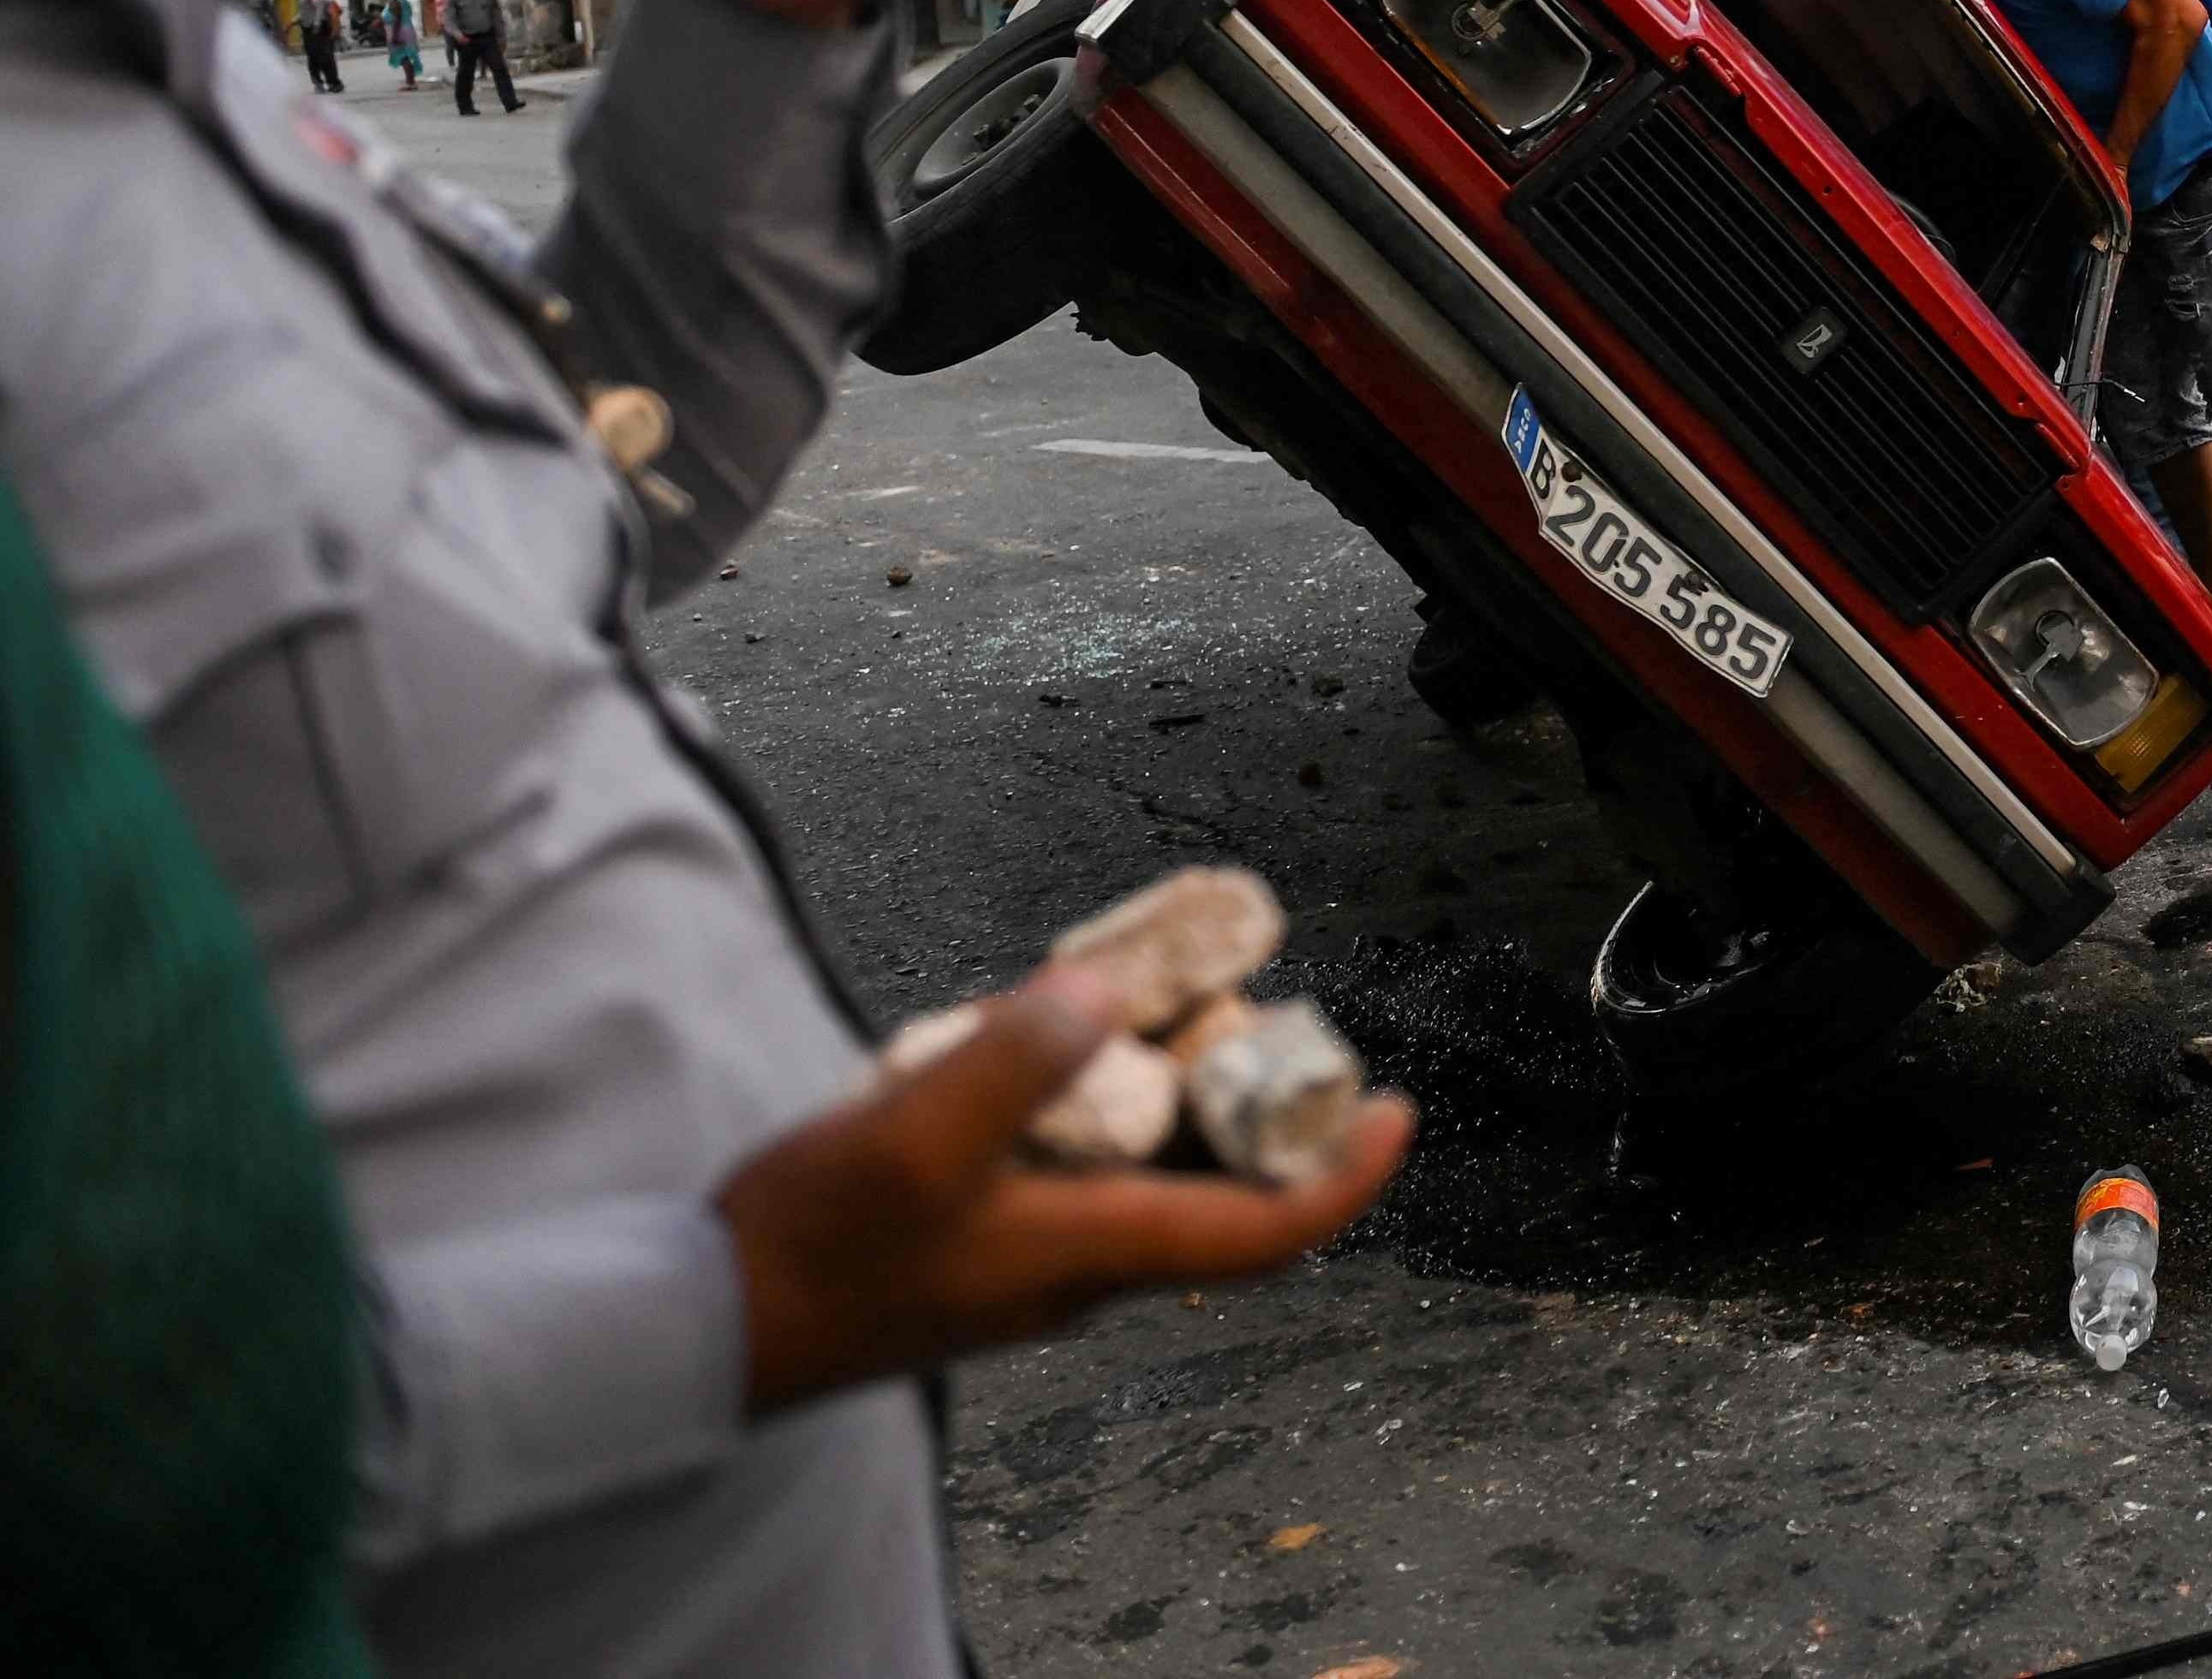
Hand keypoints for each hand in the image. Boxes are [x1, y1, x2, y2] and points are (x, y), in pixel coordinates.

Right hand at [720, 970, 1411, 1413]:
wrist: (705, 1326)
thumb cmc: (811, 1248)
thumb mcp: (912, 1136)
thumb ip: (1015, 1060)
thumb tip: (1108, 995)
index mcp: (1094, 1251)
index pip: (1266, 1232)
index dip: (1344, 1177)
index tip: (1396, 1111)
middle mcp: (1081, 1264)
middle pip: (1215, 1188)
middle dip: (1256, 1102)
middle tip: (1265, 1011)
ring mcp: (1031, 1254)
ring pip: (1144, 1168)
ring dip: (1169, 1090)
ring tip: (1165, 1000)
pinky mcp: (981, 1236)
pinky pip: (1074, 1164)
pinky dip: (1089, 1099)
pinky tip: (1039, 1037)